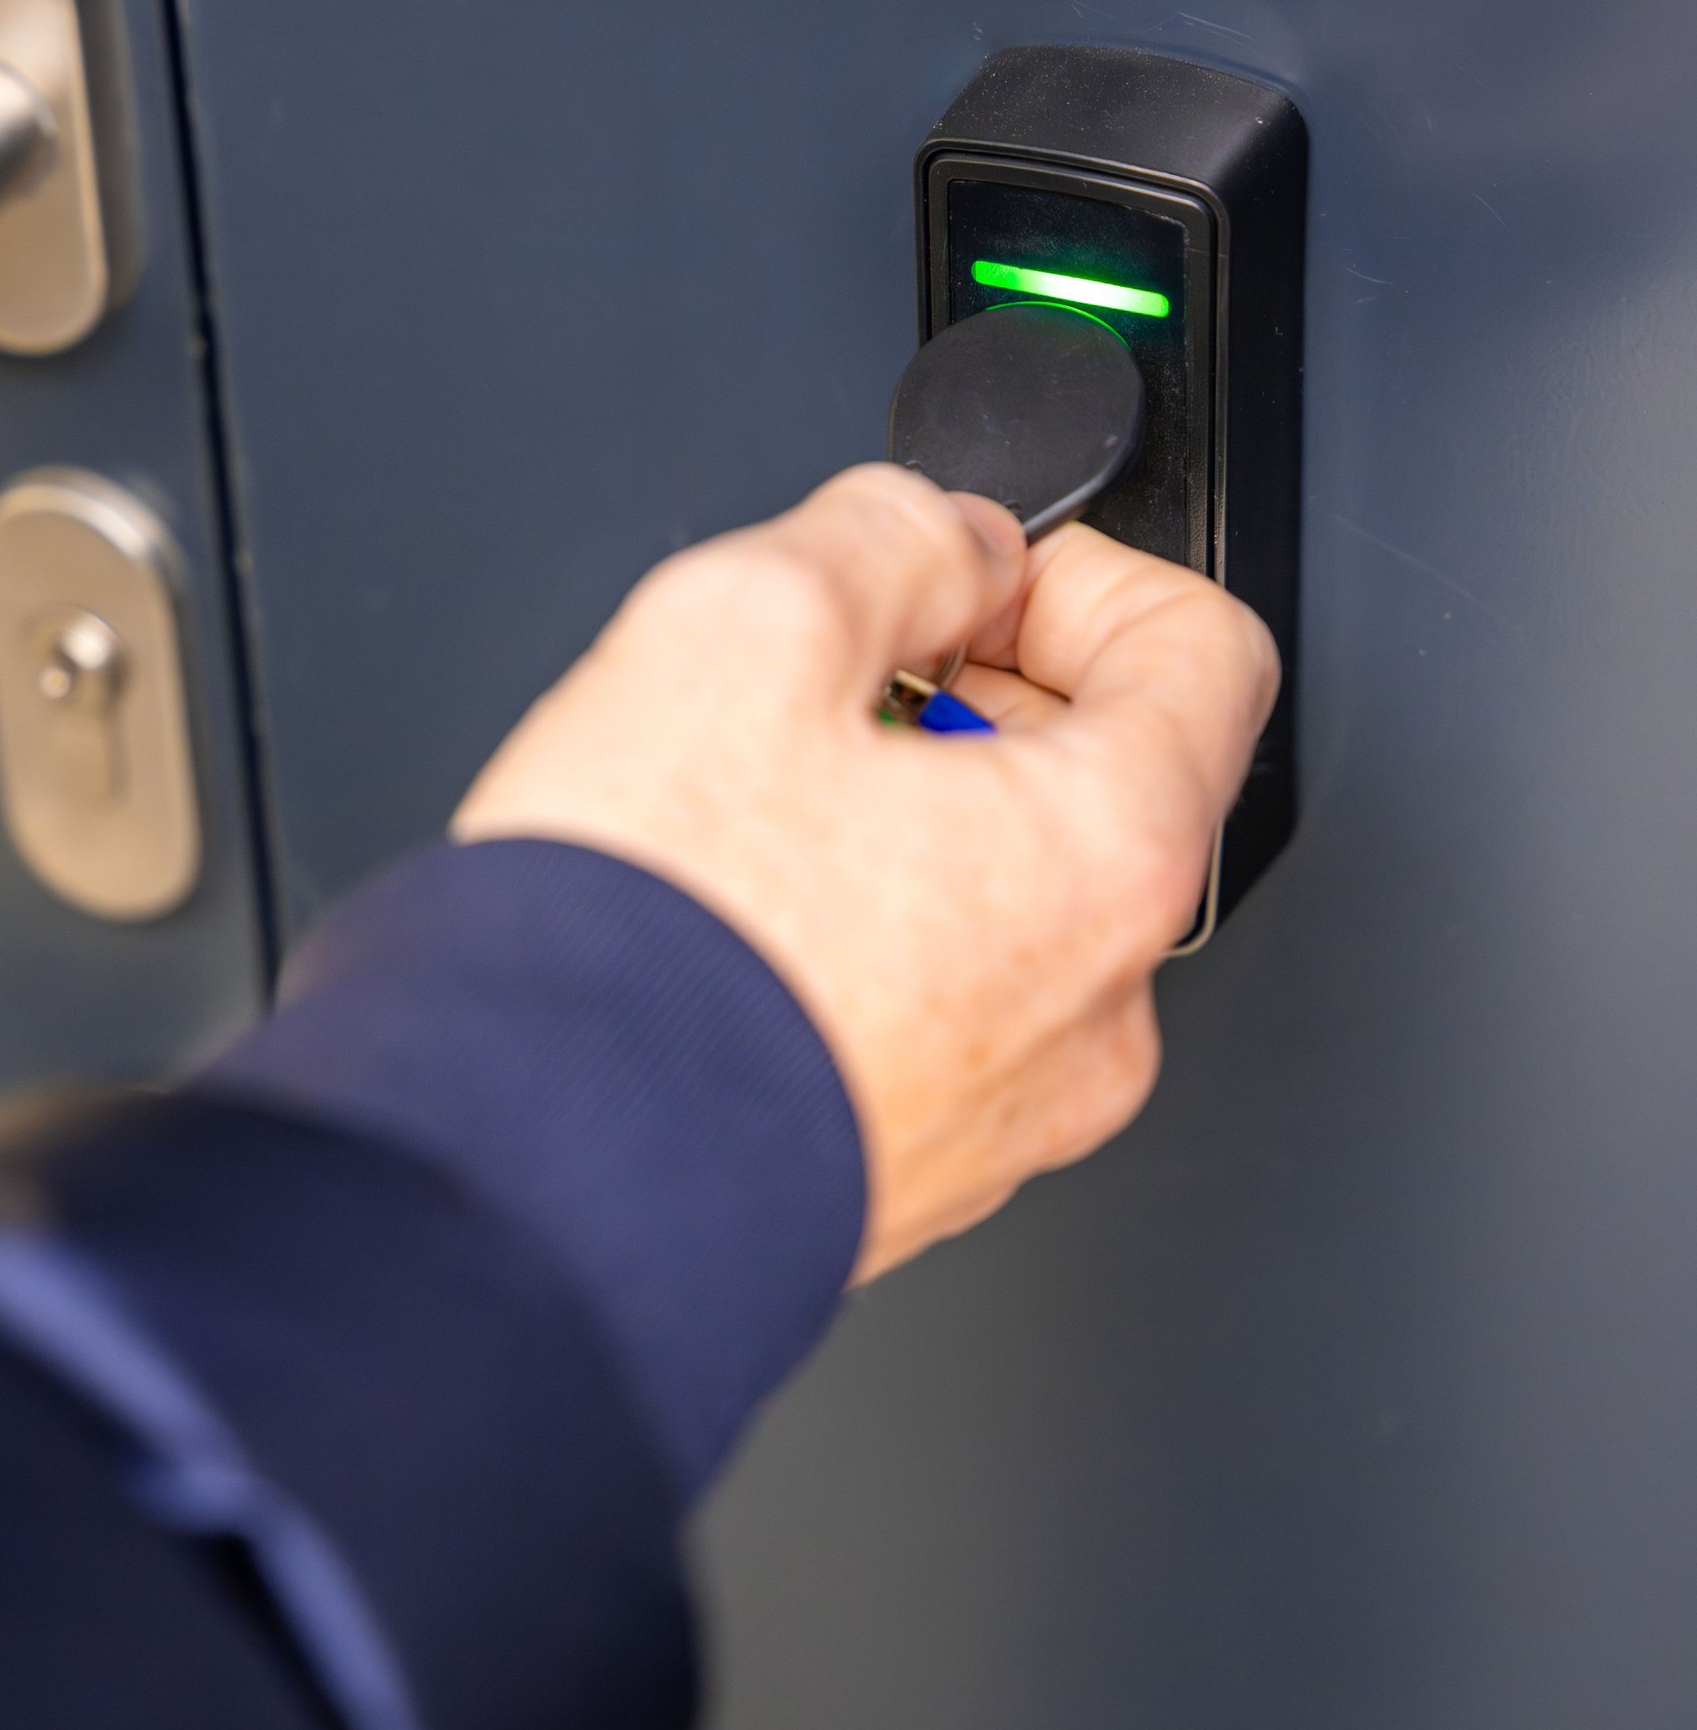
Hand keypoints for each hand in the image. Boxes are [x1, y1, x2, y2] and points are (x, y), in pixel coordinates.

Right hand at [452, 468, 1279, 1278]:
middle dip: (976, 694)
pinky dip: (870, 939)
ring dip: (913, 818)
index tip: (969, 573)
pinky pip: (938, 1013)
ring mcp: (1010, 1114)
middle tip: (838, 676)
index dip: (1082, 574)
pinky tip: (743, 916)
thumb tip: (939, 540)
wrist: (523, 1194)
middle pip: (1106, 784)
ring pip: (1011, 905)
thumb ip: (886, 536)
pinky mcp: (915, 1174)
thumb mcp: (744, 625)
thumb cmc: (639, 952)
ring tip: (761, 803)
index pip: (1206, 653)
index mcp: (1105, 860)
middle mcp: (1095, 1011)